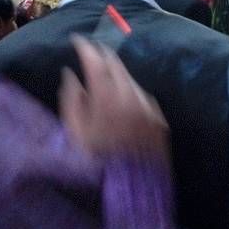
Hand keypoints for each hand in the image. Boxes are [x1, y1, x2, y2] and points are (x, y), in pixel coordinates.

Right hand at [59, 36, 168, 157]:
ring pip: (130, 80)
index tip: (77, 40)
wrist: (131, 189)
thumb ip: (71, 98)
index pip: (96, 60)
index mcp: (107, 97)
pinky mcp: (159, 118)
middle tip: (90, 52)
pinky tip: (121, 104)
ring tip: (103, 79)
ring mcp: (148, 106)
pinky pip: (141, 97)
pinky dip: (129, 93)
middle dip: (102, 55)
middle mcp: (131, 95)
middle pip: (116, 64)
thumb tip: (70, 75)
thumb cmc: (95, 162)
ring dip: (116, 74)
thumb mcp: (73, 132)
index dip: (85, 47)